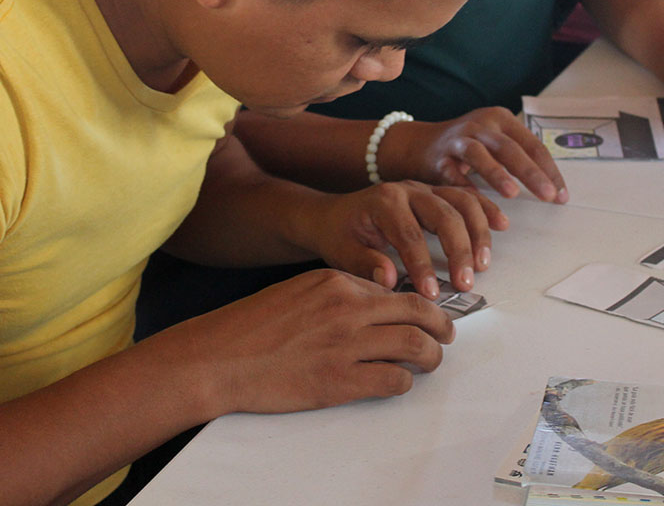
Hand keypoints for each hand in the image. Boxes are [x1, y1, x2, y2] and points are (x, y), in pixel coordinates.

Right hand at [185, 268, 454, 413]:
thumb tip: (374, 306)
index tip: (427, 312)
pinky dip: (404, 382)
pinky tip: (399, 382)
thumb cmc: (249, 328)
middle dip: (441, 324)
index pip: (393, 288)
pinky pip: (393, 380)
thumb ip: (335, 296)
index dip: (417, 302)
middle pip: (417, 311)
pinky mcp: (339, 381)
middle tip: (446, 335)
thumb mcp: (297, 292)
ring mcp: (345, 345)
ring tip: (431, 361)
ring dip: (431, 355)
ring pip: (415, 345)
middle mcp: (346, 308)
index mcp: (335, 281)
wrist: (217, 359)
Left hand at [298, 180, 506, 298]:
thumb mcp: (342, 253)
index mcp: (382, 202)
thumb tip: (391, 280)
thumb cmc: (340, 235)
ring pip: (462, 202)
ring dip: (478, 233)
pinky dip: (486, 210)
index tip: (432, 294)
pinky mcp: (437, 193)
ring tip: (483, 264)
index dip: (422, 265)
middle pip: (443, 214)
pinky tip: (501, 226)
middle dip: (458, 250)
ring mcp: (425, 189)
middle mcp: (407, 189)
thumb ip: (366, 264)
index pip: (409, 234)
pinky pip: (467, 197)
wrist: (334, 215)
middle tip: (466, 283)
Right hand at [384, 107, 568, 203]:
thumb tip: (553, 186)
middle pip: (510, 148)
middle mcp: (480, 125)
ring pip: (479, 155)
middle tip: (548, 196)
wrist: (416, 145)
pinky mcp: (438, 158)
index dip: (549, 170)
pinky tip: (475, 202)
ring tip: (512, 193)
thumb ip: (520, 157)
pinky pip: (451, 174)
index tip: (561, 195)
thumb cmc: (466, 148)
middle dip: (531, 173)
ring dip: (496, 174)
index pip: (532, 145)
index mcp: (501, 120)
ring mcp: (457, 139)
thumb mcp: (495, 142)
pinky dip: (464, 187)